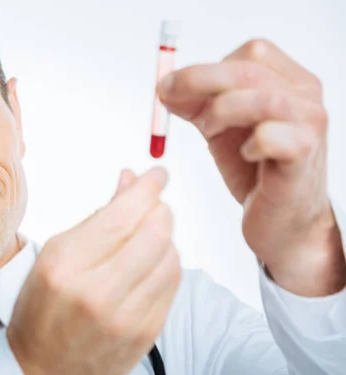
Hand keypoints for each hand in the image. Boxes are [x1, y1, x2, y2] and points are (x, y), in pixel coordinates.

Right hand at [7, 168, 180, 374]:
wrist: (42, 372)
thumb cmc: (40, 310)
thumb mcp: (54, 255)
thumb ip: (97, 218)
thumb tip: (131, 181)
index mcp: (64, 265)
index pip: (121, 215)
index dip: (147, 188)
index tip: (158, 174)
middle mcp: (95, 291)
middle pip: (155, 232)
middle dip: (159, 210)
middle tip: (151, 206)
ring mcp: (124, 317)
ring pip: (171, 257)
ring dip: (164, 238)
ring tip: (145, 239)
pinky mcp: (144, 334)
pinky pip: (172, 285)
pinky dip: (166, 265)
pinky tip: (149, 265)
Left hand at [158, 39, 345, 296]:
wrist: (282, 222)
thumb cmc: (255, 172)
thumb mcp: (220, 130)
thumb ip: (197, 105)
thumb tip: (165, 88)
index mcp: (289, 82)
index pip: (251, 53)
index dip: (207, 67)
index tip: (175, 86)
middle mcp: (305, 97)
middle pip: (249, 69)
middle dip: (199, 81)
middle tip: (168, 96)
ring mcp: (309, 125)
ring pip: (262, 99)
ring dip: (221, 112)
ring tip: (210, 132)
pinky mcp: (302, 156)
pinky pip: (272, 137)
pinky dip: (250, 143)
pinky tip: (246, 156)